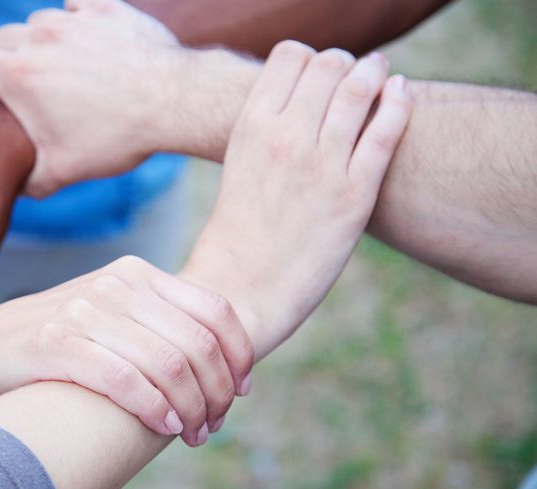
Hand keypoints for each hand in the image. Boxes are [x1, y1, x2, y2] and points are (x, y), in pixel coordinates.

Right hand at [0, 0, 183, 196]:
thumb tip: (15, 185)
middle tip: (22, 87)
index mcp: (19, 74)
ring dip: (39, 41)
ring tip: (59, 68)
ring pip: (37, 21)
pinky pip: (76, 2)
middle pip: (0, 39)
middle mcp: (39, 38)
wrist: (174, 102)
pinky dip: (75, 18)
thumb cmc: (116, 137)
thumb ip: (29, 180)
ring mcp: (74, 19)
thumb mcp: (65, 170)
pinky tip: (86, 38)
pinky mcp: (107, 8)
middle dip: (2, 61)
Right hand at [0, 256, 254, 446]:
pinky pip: (125, 381)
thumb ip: (158, 324)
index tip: (241, 390)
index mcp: (137, 273)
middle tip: (214, 424)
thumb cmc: (55, 340)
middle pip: (198, 344)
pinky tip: (163, 426)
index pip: (215, 310)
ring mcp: (85, 311)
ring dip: (191, 409)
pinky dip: (154, 409)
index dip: (240, 355)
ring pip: (169, 366)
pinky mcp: (57, 344)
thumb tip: (220, 360)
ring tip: (192, 433)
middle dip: (217, 393)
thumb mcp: (112, 316)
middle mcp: (116, 284)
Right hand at [186, 42, 412, 357]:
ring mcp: (322, 164)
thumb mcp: (240, 162)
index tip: (316, 75)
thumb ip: (267, 127)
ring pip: (359, 89)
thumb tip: (302, 99)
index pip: (290, 54)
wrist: (239, 290)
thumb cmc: (238, 231)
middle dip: (343, 64)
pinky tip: (401, 93)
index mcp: (250, 126)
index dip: (308, 58)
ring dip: (372, 73)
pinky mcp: (354, 195)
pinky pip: (386, 132)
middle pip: (328, 64)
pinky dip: (399, 102)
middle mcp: (286, 136)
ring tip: (378, 75)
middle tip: (349, 77)